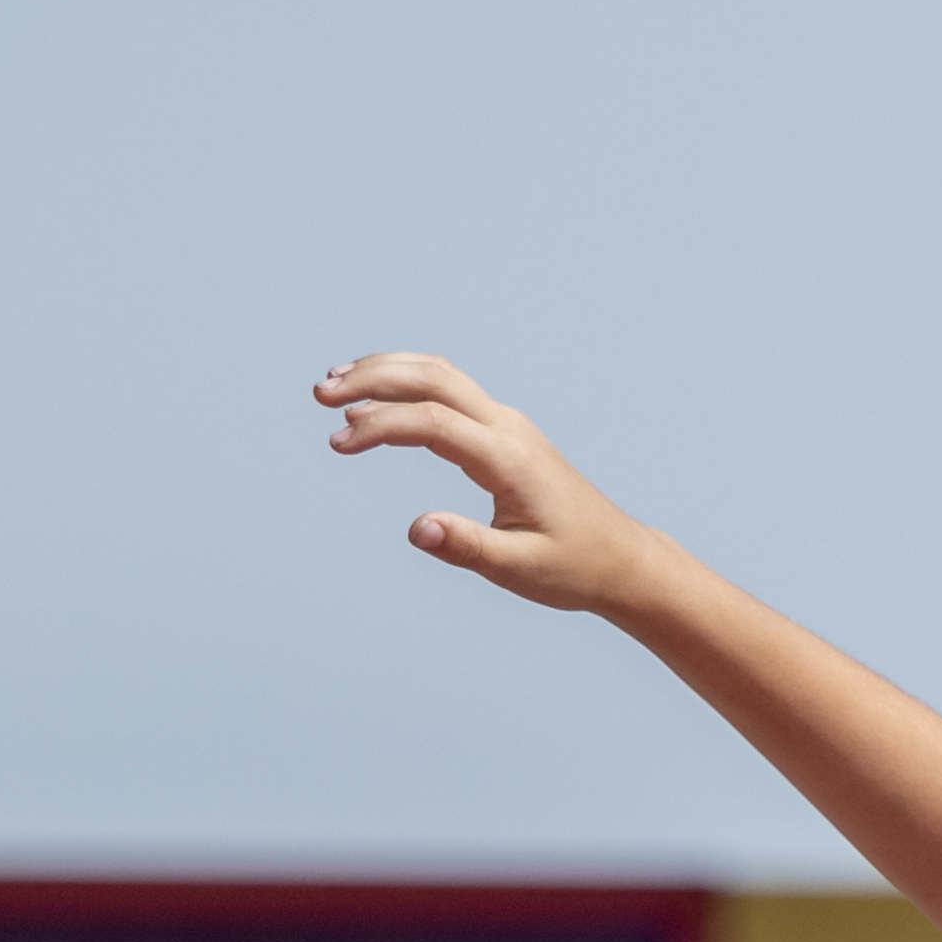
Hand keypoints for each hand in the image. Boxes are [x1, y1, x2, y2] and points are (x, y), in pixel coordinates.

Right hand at [317, 352, 658, 621]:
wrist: (619, 558)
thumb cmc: (573, 567)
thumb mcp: (520, 569)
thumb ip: (467, 547)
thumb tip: (416, 529)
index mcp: (508, 458)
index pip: (433, 422)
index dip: (381, 427)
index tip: (338, 444)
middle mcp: (507, 428)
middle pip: (433, 377)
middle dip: (374, 378)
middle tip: (321, 392)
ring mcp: (506, 424)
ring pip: (440, 374)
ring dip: (387, 372)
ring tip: (335, 386)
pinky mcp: (501, 431)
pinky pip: (449, 391)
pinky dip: (408, 385)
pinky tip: (374, 400)